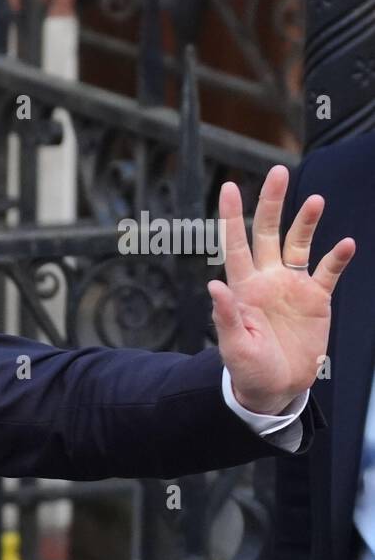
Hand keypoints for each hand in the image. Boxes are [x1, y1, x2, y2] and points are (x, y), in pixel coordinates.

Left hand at [210, 165, 355, 414]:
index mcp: (242, 287)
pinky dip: (337, 257)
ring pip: (299, 244)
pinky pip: (328, 271)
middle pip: (268, 232)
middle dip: (272, 203)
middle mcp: (267, 279)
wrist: (275, 387)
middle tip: (278, 172)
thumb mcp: (233, 346)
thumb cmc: (247, 368)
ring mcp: (292, 286)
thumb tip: (214, 285)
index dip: (231, 216)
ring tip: (315, 201)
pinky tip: (345, 244)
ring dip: (306, 222)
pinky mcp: (316, 298)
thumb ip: (225, 316)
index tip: (228, 187)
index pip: (235, 244)